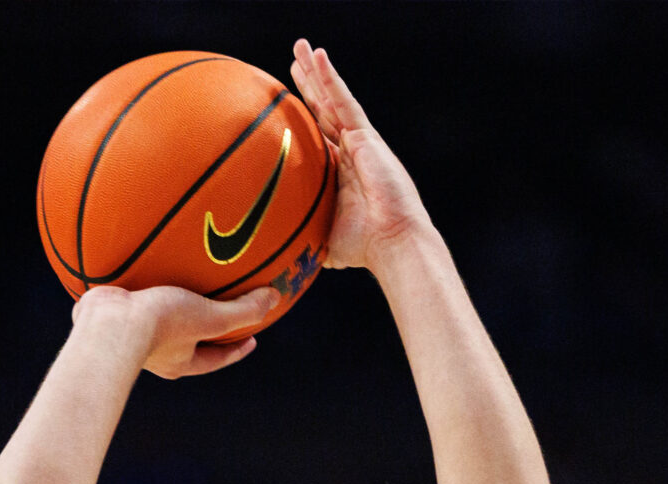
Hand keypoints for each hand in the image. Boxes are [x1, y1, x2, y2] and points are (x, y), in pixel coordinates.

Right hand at [74, 284, 276, 379]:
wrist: (107, 323)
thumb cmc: (159, 325)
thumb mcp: (209, 317)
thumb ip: (242, 311)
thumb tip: (274, 299)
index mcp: (180, 362)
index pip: (216, 359)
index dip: (235, 350)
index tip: (252, 339)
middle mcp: (158, 355)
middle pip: (190, 343)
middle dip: (206, 330)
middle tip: (221, 314)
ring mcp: (134, 337)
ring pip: (162, 323)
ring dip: (175, 309)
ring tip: (184, 287)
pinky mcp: (115, 317)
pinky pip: (136, 302)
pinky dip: (146, 288)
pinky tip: (147, 267)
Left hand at [290, 40, 431, 273]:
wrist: (391, 243)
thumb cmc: (363, 249)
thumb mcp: (322, 238)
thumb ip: (303, 234)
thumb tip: (276, 252)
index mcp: (339, 170)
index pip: (316, 134)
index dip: (303, 113)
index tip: (284, 97)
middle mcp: (349, 150)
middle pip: (323, 108)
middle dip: (309, 84)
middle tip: (294, 59)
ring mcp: (358, 141)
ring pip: (332, 98)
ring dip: (316, 72)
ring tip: (302, 47)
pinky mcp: (366, 137)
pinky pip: (344, 101)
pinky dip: (331, 78)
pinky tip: (318, 56)